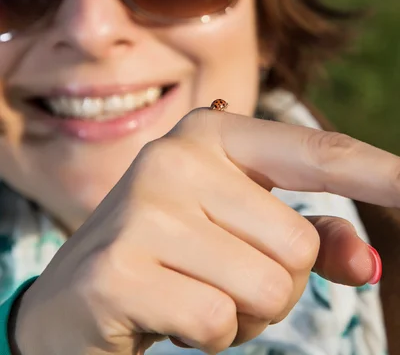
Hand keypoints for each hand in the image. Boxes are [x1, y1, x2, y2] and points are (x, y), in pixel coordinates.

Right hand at [13, 109, 398, 354]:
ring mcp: (143, 209)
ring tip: (194, 289)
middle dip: (276, 281)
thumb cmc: (175, 251)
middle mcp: (176, 157)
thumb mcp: (243, 232)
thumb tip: (367, 263)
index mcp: (212, 132)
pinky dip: (210, 335)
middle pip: (297, 245)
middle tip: (219, 272)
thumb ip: (308, 237)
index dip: (377, 171)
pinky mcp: (119, 268)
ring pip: (267, 289)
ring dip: (244, 312)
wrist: (75, 293)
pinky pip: (219, 322)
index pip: (314, 153)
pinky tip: (166, 312)